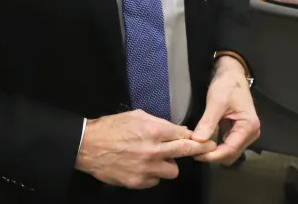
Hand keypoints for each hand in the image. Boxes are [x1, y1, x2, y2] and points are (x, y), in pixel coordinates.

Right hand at [76, 110, 214, 188]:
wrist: (88, 146)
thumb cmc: (111, 127)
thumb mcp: (136, 116)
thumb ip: (159, 122)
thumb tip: (178, 130)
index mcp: (153, 130)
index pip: (183, 134)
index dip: (194, 137)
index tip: (203, 139)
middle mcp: (153, 150)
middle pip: (185, 151)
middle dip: (199, 149)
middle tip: (209, 148)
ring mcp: (146, 168)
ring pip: (173, 171)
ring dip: (168, 164)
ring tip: (157, 158)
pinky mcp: (138, 182)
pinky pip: (156, 180)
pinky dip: (153, 174)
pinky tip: (143, 166)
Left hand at [191, 57, 260, 164]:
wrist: (232, 74)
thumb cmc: (227, 85)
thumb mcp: (216, 102)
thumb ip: (208, 122)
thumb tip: (197, 141)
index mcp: (249, 127)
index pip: (230, 149)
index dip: (213, 155)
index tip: (196, 154)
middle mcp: (251, 133)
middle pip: (231, 154)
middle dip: (213, 155)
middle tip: (193, 151)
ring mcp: (245, 134)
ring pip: (229, 152)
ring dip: (214, 153)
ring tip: (197, 148)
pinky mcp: (238, 132)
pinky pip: (227, 145)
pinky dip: (216, 146)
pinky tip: (204, 142)